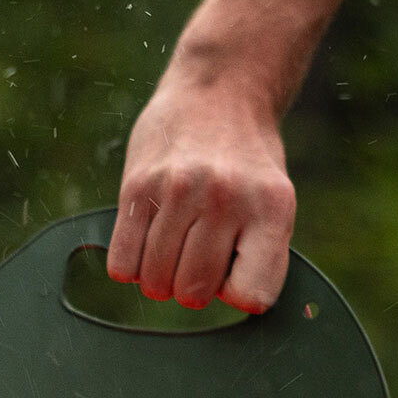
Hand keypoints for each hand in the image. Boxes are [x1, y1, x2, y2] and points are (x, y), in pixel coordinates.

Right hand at [107, 67, 295, 313]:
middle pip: (193, 293)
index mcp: (270, 209)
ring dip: (159, 279)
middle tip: (195, 258)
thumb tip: (234, 307)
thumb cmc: (247, 164)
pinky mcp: (136, 186)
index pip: (250, 297)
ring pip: (155, 282)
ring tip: (171, 249)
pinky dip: (131, 267)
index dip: (236, 293)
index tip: (232, 272)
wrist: (219, 90)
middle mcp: (225, 199)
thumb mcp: (275, 203)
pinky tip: (145, 242)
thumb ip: (260, 256)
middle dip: (191, 289)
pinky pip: (122, 264)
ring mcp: (178, 191)